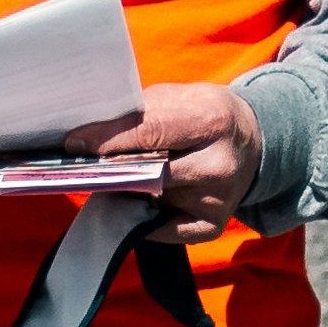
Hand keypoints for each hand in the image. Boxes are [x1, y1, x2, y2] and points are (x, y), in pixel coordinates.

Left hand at [61, 83, 263, 246]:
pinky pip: (161, 229)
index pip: (149, 132)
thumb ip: (141, 114)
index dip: (107, 138)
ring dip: (121, 191)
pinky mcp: (211, 226)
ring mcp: (216, 200)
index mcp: (211, 121)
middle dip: (110, 167)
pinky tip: (131, 200)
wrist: (253, 142)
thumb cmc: (205, 115)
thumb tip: (91, 136)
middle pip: (148, 171)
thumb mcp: (180, 98)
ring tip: (105, 177)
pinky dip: (140, 215)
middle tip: (80, 163)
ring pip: (149, 200)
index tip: (74, 142)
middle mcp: (218, 164)